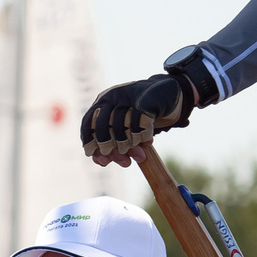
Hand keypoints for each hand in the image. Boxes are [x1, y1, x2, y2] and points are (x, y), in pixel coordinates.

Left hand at [80, 70, 194, 165]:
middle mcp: (112, 96)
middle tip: (120, 158)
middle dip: (108, 146)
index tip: (98, 157)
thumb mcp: (124, 127)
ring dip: (128, 146)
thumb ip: (112, 143)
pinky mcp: (146, 99)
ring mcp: (129, 95)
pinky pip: (140, 125)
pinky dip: (143, 138)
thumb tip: (101, 161)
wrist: (168, 94)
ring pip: (121, 127)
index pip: (88, 122)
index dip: (90, 142)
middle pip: (102, 125)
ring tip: (137, 155)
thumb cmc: (141, 115)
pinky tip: (147, 142)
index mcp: (102, 101)